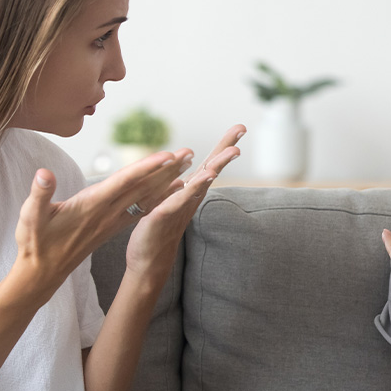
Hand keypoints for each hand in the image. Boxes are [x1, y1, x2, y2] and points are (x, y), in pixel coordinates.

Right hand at [13, 146, 207, 301]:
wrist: (42, 272)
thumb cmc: (34, 242)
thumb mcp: (30, 216)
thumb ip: (39, 194)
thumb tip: (43, 174)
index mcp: (91, 205)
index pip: (123, 183)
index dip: (145, 168)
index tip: (166, 156)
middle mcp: (107, 213)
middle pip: (142, 187)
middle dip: (166, 169)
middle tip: (189, 152)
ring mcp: (111, 220)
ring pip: (145, 197)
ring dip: (167, 180)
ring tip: (187, 165)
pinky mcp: (111, 226)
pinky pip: (141, 208)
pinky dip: (158, 196)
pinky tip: (171, 189)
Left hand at [124, 124, 245, 278]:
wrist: (148, 262)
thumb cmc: (158, 233)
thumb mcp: (169, 204)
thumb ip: (180, 189)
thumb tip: (185, 174)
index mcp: (189, 192)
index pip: (208, 165)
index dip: (223, 146)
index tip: (239, 128)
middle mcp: (190, 198)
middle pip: (211, 169)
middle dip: (225, 149)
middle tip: (242, 129)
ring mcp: (179, 207)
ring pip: (201, 183)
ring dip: (217, 166)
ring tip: (233, 151)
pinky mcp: (164, 216)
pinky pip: (179, 200)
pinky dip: (192, 188)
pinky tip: (203, 177)